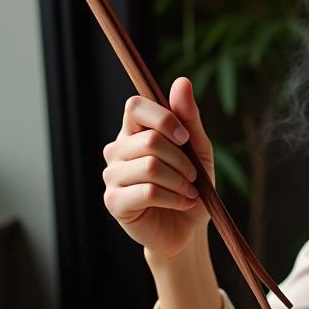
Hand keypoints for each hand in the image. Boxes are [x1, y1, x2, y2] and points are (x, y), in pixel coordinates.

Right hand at [102, 77, 215, 259]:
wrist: (187, 228)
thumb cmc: (190, 185)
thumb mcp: (197, 149)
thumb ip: (188, 118)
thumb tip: (182, 81)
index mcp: (133, 132)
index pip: (135, 105)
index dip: (163, 118)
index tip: (185, 138)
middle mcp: (117, 150)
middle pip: (149, 139)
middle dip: (182, 160)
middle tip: (193, 176)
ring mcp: (111, 176)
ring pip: (151, 167)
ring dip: (181, 181)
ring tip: (189, 191)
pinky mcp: (114, 202)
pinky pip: (148, 192)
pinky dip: (174, 197)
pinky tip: (181, 202)